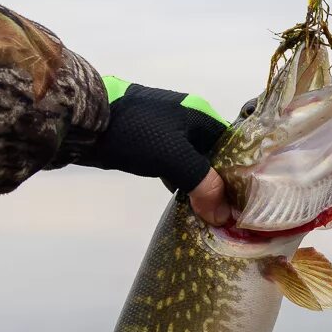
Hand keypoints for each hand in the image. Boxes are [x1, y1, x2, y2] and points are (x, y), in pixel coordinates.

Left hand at [80, 79, 233, 223]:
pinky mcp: (151, 144)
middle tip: (229, 214)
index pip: (233, 147)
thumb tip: (223, 216)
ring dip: (201, 186)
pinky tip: (186, 201)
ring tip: (211, 213)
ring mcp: (169, 132)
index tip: (246, 202)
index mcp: (200, 115)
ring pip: (195, 163)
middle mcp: (189, 121)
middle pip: (214, 156)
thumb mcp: (174, 157)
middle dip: (221, 184)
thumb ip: (203, 184)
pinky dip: (182, 183)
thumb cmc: (135, 133)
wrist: (85, 122)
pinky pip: (176, 166)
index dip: (241, 174)